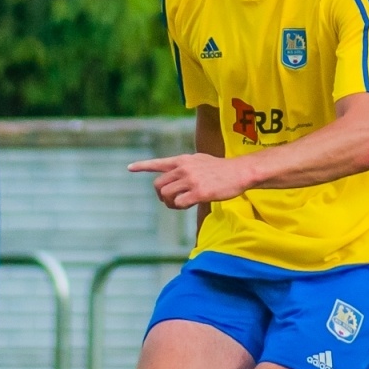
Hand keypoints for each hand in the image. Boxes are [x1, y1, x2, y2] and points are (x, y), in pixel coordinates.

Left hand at [129, 153, 250, 208]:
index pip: (158, 163)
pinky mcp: (199, 192)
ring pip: (166, 195)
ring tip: (180, 204)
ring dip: (170, 204)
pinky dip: (180, 207)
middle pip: (158, 185)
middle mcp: (184, 169)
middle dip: (161, 196)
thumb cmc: (221, 169)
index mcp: (183, 160)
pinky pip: (179, 203)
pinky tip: (188, 205)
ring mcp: (191, 180)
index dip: (142, 166)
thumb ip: (185, 166)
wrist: (240, 172)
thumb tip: (175, 177)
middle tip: (171, 201)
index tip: (129, 168)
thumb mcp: (200, 160)